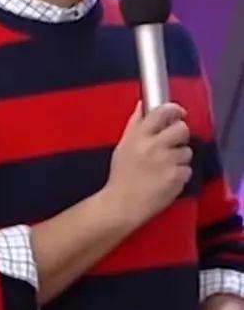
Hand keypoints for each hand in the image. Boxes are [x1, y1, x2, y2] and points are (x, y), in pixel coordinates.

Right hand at [106, 102, 192, 226]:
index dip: (174, 110)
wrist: (123, 203)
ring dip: (179, 157)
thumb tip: (143, 105)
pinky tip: (167, 178)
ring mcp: (167, 162)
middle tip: (173, 141)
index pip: (162, 113)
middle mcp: (154, 146)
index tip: (177, 113)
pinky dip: (180, 173)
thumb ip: (135, 125)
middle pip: (182, 129)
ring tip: (166, 165)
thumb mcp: (123, 146)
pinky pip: (187, 169)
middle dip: (180, 134)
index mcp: (139, 136)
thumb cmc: (121, 175)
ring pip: (187, 151)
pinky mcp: (177, 178)